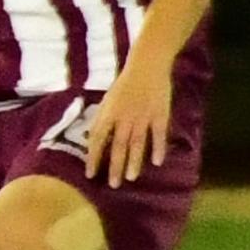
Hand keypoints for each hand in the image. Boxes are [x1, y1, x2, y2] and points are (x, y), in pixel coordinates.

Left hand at [91, 62, 175, 184]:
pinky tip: (157, 162)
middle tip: (113, 185)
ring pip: (137, 143)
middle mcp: (124, 117)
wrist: (147, 65)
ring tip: (130, 178)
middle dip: (114, 166)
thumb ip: (102, 119)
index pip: (98, 139)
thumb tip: (91, 138)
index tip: (90, 174)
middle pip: (118, 145)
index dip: (93, 157)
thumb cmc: (125, 84)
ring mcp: (143, 117)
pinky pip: (159, 135)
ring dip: (134, 162)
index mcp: (108, 113)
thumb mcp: (107, 100)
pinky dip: (158, 148)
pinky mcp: (160, 115)